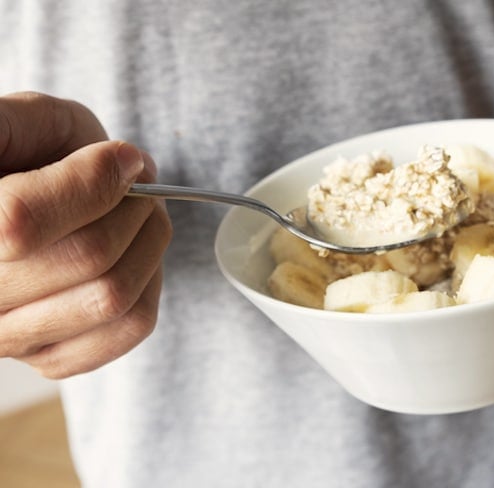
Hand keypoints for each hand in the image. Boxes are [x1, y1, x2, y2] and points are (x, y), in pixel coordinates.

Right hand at [0, 92, 171, 377]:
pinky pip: (129, 329)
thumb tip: (119, 165)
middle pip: (87, 257)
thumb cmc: (23, 152)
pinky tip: (130, 256)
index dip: (92, 182)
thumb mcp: (15, 119)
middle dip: (133, 207)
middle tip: (136, 183)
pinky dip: (150, 283)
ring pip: (112, 297)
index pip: (22, 222)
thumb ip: (28, 125)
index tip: (122, 157)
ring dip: (148, 243)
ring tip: (138, 214)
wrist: (23, 197)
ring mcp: (7, 337)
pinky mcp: (49, 357)